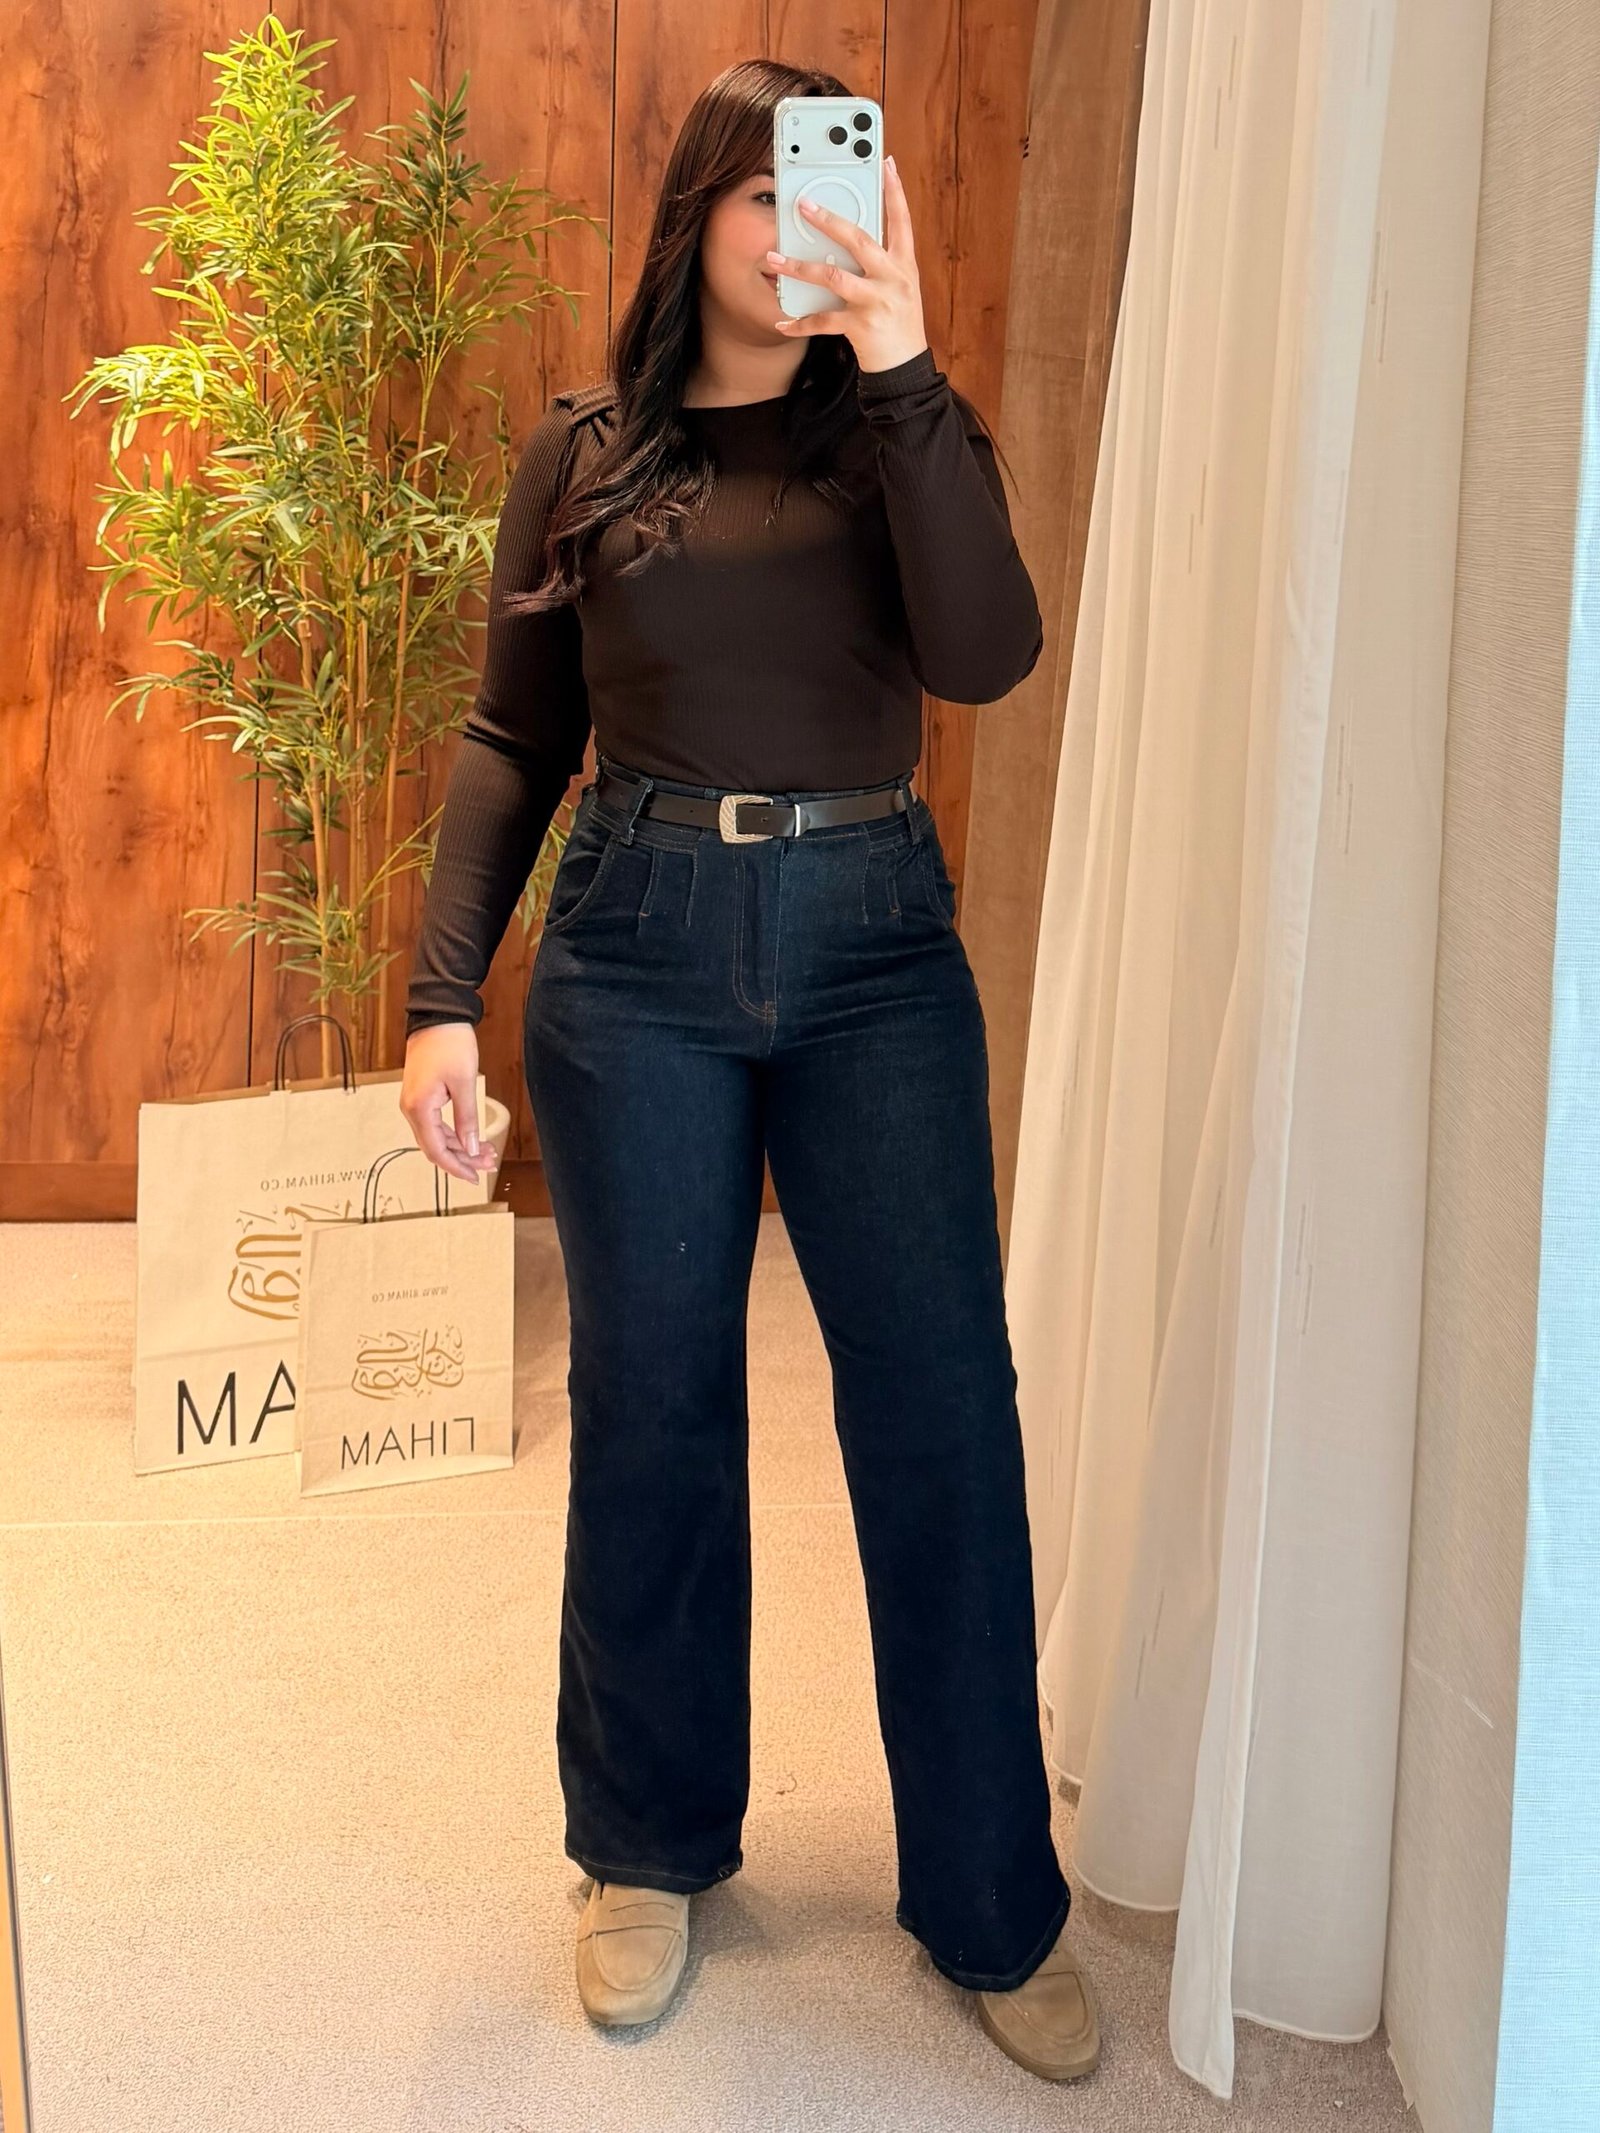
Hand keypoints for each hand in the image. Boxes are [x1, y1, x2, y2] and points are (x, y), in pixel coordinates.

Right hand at [400, 1023, 499, 1186]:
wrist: (438, 1016)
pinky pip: (435, 1124)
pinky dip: (454, 1133)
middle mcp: (412, 1109)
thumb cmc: (449, 1044)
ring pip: (437, 1136)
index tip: (475, 1178)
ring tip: (487, 1151)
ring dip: (460, 1146)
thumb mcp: (464, 1083)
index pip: (436, 1151)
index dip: (456, 1167)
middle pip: (436, 1147)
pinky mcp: (422, 1096)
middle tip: (489, 1163)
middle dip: (463, 1158)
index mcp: (419, 1108)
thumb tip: (471, 1148)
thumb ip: (467, 1119)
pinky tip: (471, 1137)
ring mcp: (415, 1103)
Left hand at [767, 153, 927, 373]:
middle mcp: (893, 279)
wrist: (905, 370)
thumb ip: (880, 261)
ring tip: (774, 259)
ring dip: (799, 267)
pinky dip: (800, 323)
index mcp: (904, 265)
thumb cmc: (898, 325)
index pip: (901, 220)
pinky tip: (782, 321)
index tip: (885, 162)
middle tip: (804, 205)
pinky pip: (823, 321)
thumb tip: (848, 235)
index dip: (894, 190)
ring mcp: (877, 302)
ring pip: (832, 276)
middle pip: (859, 240)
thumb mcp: (898, 288)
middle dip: (830, 220)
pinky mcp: (861, 327)